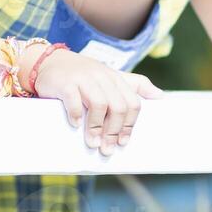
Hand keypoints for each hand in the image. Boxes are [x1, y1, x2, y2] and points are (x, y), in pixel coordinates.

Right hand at [30, 50, 163, 154]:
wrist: (50, 62)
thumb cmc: (84, 74)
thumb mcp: (111, 76)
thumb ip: (135, 85)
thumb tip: (161, 97)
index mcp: (115, 78)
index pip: (132, 102)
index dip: (129, 125)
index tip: (123, 142)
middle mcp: (102, 76)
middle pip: (118, 106)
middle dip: (114, 131)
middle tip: (107, 149)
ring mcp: (83, 78)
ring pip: (99, 104)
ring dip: (96, 128)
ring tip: (92, 143)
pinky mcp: (65, 82)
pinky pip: (74, 100)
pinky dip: (76, 115)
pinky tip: (75, 125)